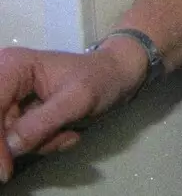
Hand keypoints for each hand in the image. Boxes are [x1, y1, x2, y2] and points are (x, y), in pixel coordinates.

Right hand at [0, 44, 143, 182]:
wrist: (118, 77)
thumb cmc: (101, 79)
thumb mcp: (77, 101)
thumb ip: (41, 123)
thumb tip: (10, 147)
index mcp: (13, 67)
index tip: (5, 168)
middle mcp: (5, 81)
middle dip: (28, 140)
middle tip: (60, 135)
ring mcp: (10, 100)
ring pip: (8, 139)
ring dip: (41, 142)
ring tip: (68, 130)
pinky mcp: (18, 115)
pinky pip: (20, 141)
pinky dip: (44, 142)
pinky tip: (66, 131)